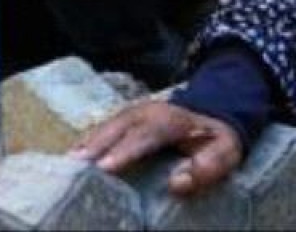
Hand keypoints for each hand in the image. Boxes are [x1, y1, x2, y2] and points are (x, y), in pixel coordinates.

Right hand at [69, 101, 242, 195]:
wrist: (213, 110)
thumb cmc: (217, 137)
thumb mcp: (226, 151)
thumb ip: (208, 167)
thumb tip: (177, 184)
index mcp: (170, 120)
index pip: (144, 136)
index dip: (124, 150)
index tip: (105, 166)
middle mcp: (147, 112)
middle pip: (117, 128)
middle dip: (95, 145)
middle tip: (75, 164)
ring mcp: (133, 112)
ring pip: (106, 126)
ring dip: (87, 143)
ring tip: (68, 162)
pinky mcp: (125, 118)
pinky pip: (104, 127)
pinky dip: (88, 140)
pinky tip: (75, 154)